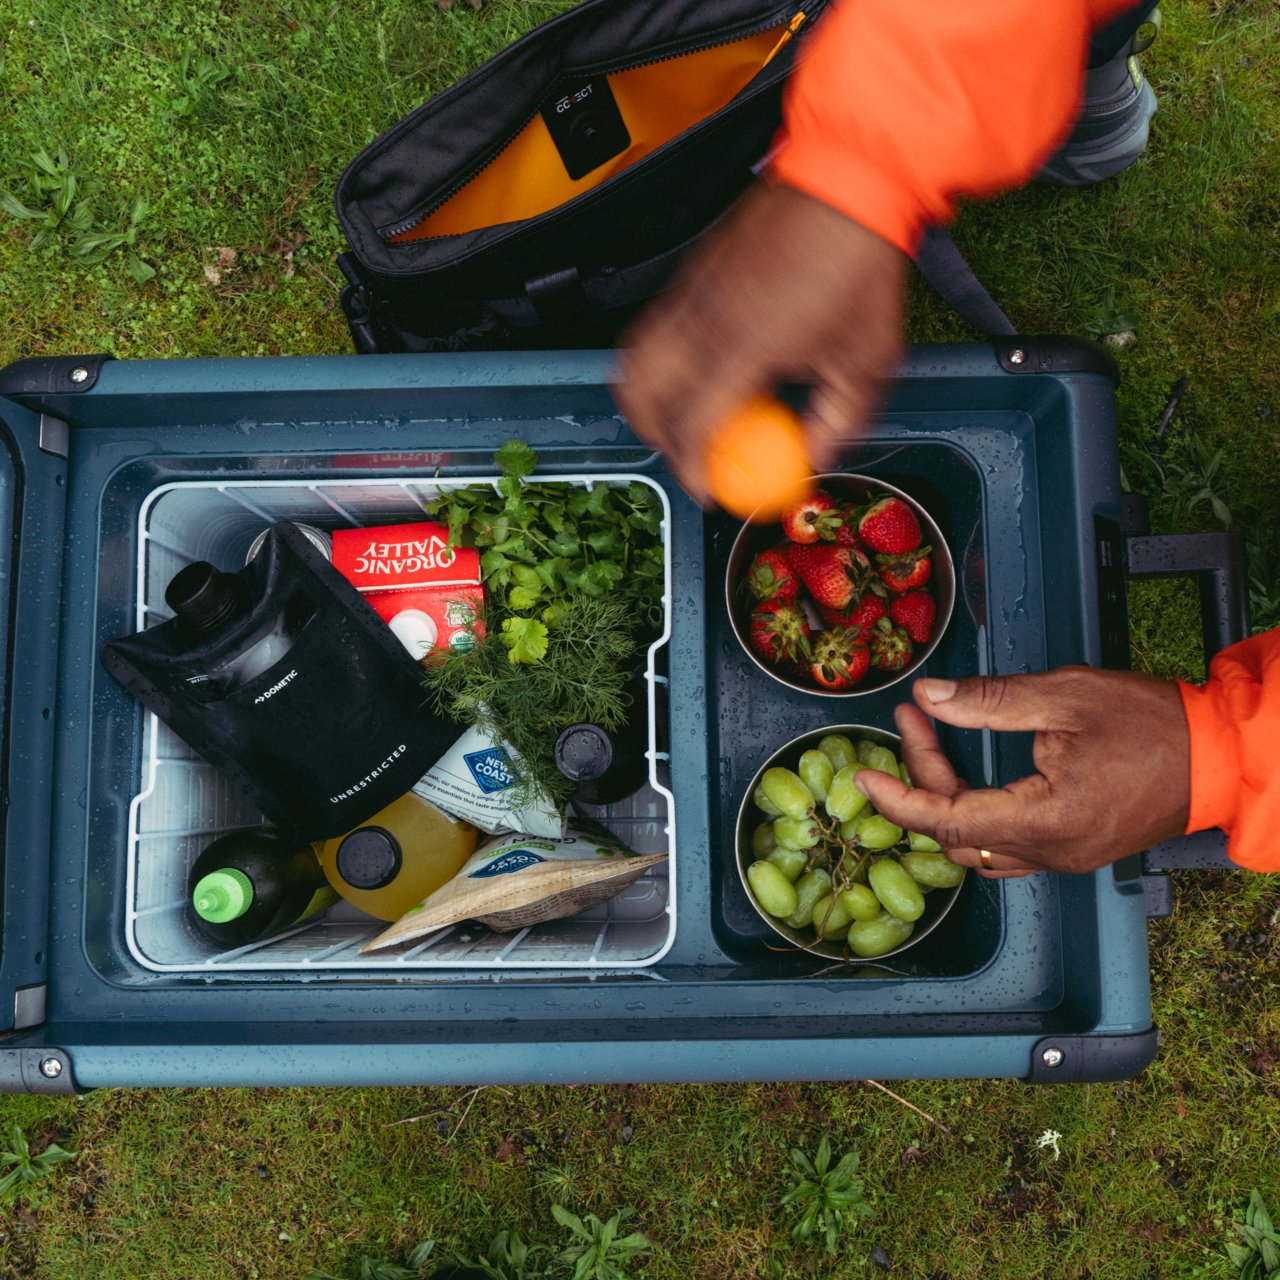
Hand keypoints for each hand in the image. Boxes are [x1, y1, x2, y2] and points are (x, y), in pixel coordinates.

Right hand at [613, 181, 906, 506]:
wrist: (848, 178)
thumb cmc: (861, 265)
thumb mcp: (867, 361)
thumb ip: (839, 421)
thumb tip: (815, 457)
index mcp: (742, 348)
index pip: (690, 426)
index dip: (691, 469)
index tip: (706, 490)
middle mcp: (702, 320)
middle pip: (639, 395)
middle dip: (655, 436)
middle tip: (688, 455)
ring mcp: (689, 292)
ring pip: (632, 359)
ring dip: (646, 399)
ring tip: (680, 416)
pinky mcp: (690, 273)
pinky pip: (651, 329)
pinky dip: (657, 362)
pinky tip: (696, 369)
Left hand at [853, 669, 1191, 875]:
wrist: (1221, 755)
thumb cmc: (1153, 723)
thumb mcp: (1064, 696)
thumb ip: (989, 701)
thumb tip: (929, 696)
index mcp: (1045, 821)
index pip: (945, 821)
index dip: (896, 798)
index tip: (862, 773)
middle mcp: (1050, 853)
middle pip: (955, 830)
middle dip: (922, 775)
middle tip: (914, 717)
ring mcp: (1063, 858)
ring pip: (977, 844)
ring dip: (945, 797)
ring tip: (932, 739)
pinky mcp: (1073, 850)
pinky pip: (1006, 847)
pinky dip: (974, 814)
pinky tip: (967, 775)